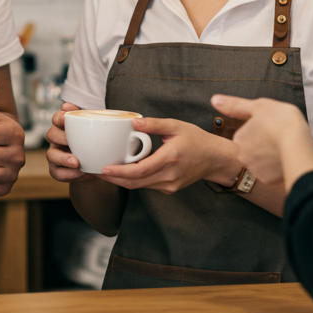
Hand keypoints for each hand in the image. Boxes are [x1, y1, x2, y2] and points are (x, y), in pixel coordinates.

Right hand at [44, 103, 95, 182]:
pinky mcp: (57, 169)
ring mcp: (55, 154)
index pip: (56, 118)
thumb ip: (90, 116)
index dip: (59, 117)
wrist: (99, 161)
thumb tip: (72, 107)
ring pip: (51, 155)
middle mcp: (56, 139)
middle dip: (61, 137)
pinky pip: (57, 173)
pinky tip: (81, 173)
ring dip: (63, 158)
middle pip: (51, 134)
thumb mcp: (97, 128)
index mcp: (63, 126)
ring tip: (77, 162)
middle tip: (71, 141)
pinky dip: (69, 174)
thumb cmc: (96, 140)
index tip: (65, 117)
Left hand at [97, 117, 239, 194]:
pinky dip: (133, 181)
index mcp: (170, 158)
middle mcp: (169, 175)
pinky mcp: (169, 189)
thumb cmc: (197, 140)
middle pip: (135, 183)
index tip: (104, 169)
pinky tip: (124, 173)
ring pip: (140, 186)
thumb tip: (133, 123)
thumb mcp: (176, 126)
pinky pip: (147, 186)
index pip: (140, 170)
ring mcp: (170, 185)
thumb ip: (154, 124)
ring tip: (105, 172)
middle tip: (96, 172)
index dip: (119, 172)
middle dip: (114, 179)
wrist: (216, 159)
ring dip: (121, 181)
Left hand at [211, 95, 312, 190]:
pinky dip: (278, 169)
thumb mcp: (258, 106)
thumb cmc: (280, 121)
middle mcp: (242, 155)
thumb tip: (214, 100)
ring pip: (262, 163)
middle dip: (265, 146)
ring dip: (271, 158)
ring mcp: (254, 169)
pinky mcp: (266, 180)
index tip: (273, 128)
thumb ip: (235, 105)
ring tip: (285, 149)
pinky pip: (271, 174)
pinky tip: (286, 161)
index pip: (249, 134)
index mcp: (239, 138)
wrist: (298, 145)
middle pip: (254, 150)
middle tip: (280, 139)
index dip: (263, 130)